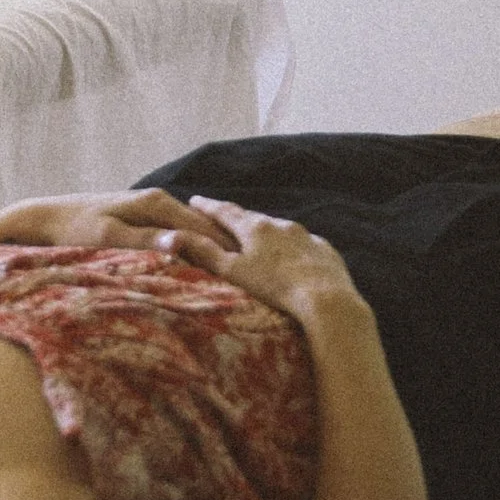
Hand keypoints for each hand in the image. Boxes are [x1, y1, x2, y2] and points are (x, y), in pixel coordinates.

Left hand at [15, 189, 244, 270]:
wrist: (45, 219)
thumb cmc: (73, 231)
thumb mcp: (109, 238)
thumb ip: (146, 242)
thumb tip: (180, 244)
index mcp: (157, 203)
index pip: (204, 229)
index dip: (227, 252)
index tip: (250, 276)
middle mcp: (159, 200)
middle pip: (205, 228)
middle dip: (226, 250)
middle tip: (255, 280)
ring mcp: (153, 208)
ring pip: (194, 231)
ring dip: (213, 251)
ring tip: (240, 277)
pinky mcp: (144, 218)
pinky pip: (180, 234)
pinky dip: (195, 249)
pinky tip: (208, 267)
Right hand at [183, 197, 364, 323]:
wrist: (327, 299)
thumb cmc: (274, 287)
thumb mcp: (233, 272)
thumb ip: (204, 252)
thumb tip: (173, 234)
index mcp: (254, 227)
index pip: (224, 211)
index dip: (207, 206)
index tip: (194, 200)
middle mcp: (280, 224)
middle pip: (252, 218)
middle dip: (237, 219)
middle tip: (224, 221)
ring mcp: (306, 236)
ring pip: (279, 229)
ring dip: (265, 232)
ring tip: (257, 242)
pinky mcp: (325, 250)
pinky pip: (303, 243)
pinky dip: (291, 246)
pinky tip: (291, 258)